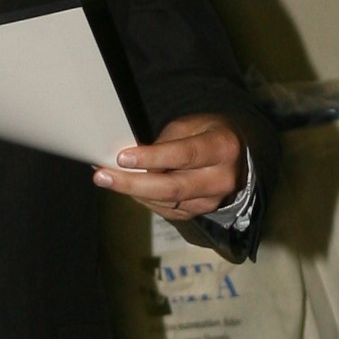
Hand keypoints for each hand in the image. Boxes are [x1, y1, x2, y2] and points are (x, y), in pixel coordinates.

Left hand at [95, 112, 245, 224]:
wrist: (236, 157)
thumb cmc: (208, 134)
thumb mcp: (191, 126)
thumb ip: (166, 142)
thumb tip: (132, 160)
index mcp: (222, 148)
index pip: (184, 155)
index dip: (152, 157)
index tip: (122, 158)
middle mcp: (221, 179)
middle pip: (172, 187)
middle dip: (132, 184)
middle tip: (102, 177)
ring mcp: (212, 201)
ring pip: (166, 202)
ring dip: (133, 192)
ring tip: (107, 179)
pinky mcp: (200, 213)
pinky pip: (167, 210)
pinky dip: (144, 199)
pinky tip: (128, 188)